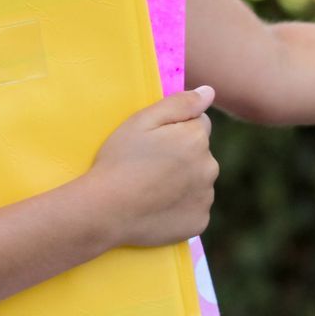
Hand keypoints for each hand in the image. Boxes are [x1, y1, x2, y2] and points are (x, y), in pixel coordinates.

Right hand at [82, 86, 220, 247]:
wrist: (104, 211)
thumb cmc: (119, 161)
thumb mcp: (142, 121)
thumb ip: (180, 103)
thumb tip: (209, 92)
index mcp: (197, 138)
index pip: (199, 124)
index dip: (175, 129)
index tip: (154, 142)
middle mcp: (210, 167)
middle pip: (200, 153)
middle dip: (183, 155)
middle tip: (149, 166)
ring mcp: (206, 198)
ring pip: (199, 181)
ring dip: (183, 182)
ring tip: (150, 189)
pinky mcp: (199, 223)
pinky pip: (194, 208)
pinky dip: (181, 207)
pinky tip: (157, 208)